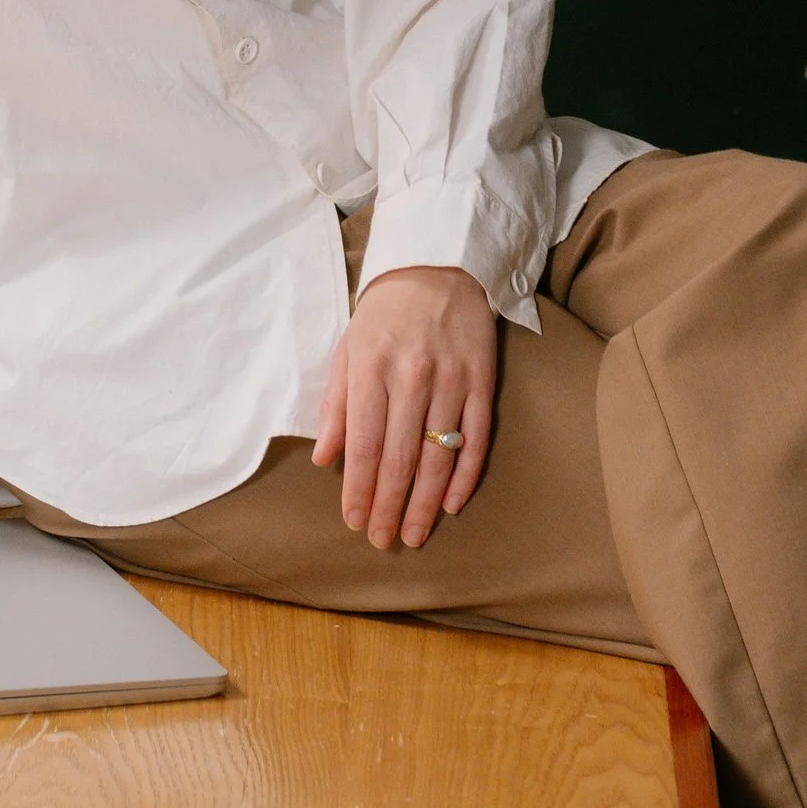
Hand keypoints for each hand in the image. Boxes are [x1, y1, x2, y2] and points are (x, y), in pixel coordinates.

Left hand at [311, 263, 497, 550]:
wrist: (437, 266)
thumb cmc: (383, 314)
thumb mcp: (348, 349)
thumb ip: (336, 406)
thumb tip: (324, 460)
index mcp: (371, 368)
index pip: (363, 444)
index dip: (358, 489)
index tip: (354, 521)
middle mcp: (411, 377)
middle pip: (399, 459)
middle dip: (388, 506)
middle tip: (382, 541)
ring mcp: (451, 380)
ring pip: (438, 457)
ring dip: (424, 504)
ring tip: (412, 535)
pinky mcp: (482, 381)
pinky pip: (476, 440)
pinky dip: (465, 477)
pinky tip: (452, 505)